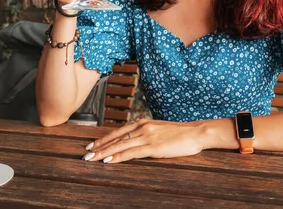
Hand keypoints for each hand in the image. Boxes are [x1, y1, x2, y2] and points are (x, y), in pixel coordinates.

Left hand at [83, 118, 207, 163]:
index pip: (119, 131)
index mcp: (143, 122)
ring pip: (120, 146)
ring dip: (104, 153)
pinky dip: (117, 157)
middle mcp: (142, 127)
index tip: (93, 145)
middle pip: (116, 138)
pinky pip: (131, 153)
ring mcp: (147, 137)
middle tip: (86, 154)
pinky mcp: (153, 147)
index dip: (104, 138)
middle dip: (99, 147)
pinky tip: (108, 161)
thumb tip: (137, 141)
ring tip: (91, 159)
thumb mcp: (160, 130)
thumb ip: (147, 133)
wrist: (196, 132)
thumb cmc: (181, 133)